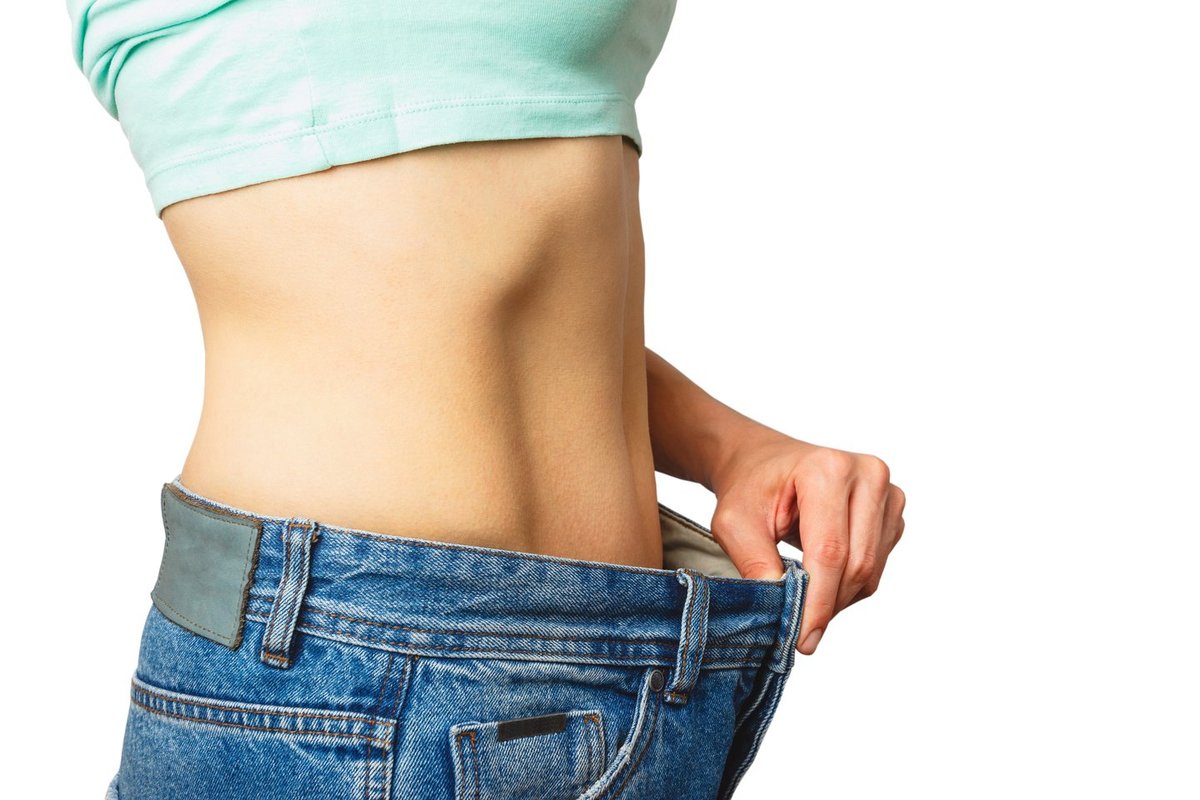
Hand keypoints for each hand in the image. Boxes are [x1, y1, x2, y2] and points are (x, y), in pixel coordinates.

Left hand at [707, 430, 905, 654]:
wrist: (763, 462)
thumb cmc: (749, 487)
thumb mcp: (734, 523)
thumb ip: (755, 563)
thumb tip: (783, 611)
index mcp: (828, 469)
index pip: (830, 551)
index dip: (818, 601)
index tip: (803, 638)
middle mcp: (867, 474)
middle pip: (857, 564)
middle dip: (827, 605)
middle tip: (800, 632)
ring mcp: (887, 492)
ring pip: (871, 571)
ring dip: (838, 598)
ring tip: (803, 596)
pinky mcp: (893, 511)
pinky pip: (878, 566)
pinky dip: (849, 585)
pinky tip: (821, 576)